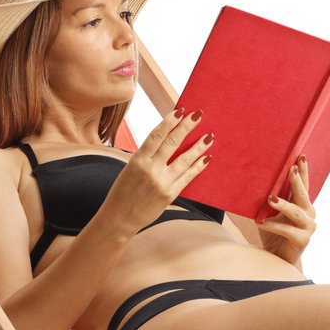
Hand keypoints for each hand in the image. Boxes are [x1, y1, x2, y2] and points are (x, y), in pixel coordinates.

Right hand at [98, 106, 215, 234]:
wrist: (119, 219)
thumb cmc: (123, 192)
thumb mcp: (129, 169)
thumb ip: (147, 157)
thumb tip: (166, 141)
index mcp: (137, 160)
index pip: (156, 136)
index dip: (169, 122)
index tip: (180, 110)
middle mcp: (150, 170)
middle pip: (172, 143)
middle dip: (186, 127)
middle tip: (198, 114)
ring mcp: (161, 182)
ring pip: (184, 159)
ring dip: (198, 146)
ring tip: (209, 136)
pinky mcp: (170, 194)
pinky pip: (187, 177)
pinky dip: (198, 166)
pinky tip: (206, 158)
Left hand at [258, 155, 316, 266]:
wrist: (276, 259)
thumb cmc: (272, 233)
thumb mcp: (269, 213)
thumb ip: (268, 200)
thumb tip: (251, 182)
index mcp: (302, 204)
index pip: (304, 184)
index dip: (303, 171)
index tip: (301, 156)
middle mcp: (308, 213)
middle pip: (303, 194)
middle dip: (297, 180)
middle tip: (291, 168)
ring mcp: (308, 227)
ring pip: (295, 211)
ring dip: (282, 204)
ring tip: (270, 198)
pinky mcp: (303, 240)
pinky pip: (287, 230)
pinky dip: (273, 225)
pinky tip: (261, 222)